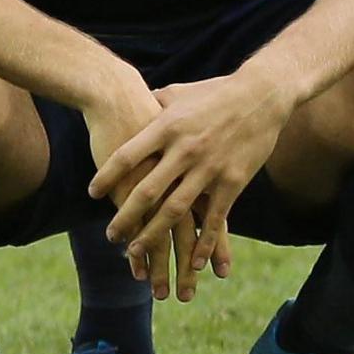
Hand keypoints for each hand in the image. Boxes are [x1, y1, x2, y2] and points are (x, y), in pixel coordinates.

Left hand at [93, 70, 286, 299]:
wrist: (260, 94)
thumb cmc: (213, 92)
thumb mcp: (176, 93)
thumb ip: (152, 104)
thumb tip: (129, 103)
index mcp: (165, 126)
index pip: (127, 156)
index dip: (107, 176)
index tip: (92, 193)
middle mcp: (184, 150)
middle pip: (147, 190)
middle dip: (126, 217)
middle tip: (111, 236)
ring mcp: (209, 168)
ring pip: (176, 210)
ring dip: (156, 235)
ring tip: (139, 253)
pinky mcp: (233, 181)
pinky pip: (215, 218)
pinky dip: (204, 242)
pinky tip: (193, 260)